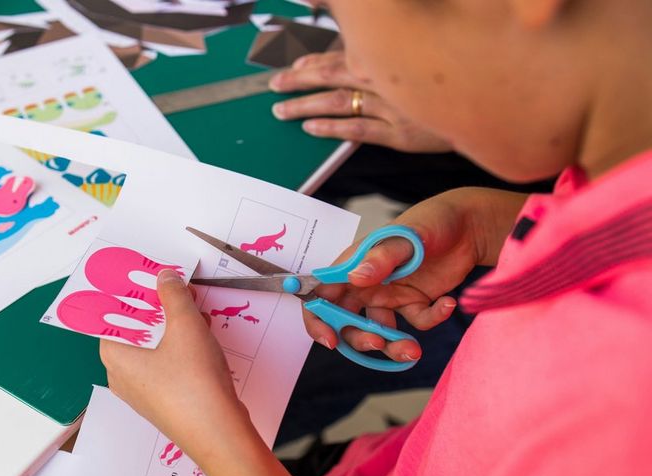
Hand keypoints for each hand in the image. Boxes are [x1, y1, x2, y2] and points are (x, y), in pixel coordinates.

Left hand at [100, 271, 247, 454]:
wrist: (219, 432)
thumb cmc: (194, 384)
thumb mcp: (185, 326)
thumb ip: (173, 296)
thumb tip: (164, 278)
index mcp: (116, 359)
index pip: (108, 319)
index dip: (125, 297)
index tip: (140, 280)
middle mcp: (124, 378)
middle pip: (132, 333)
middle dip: (154, 310)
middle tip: (171, 290)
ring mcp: (145, 393)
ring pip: (152, 350)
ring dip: (171, 328)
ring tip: (193, 310)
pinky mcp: (167, 402)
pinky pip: (167, 366)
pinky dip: (180, 348)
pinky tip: (202, 338)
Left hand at [270, 51, 451, 152]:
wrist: (489, 109)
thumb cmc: (453, 85)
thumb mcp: (420, 63)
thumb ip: (388, 58)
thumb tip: (354, 54)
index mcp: (391, 56)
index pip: (342, 54)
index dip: (313, 60)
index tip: (293, 66)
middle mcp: (388, 77)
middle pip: (333, 74)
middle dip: (299, 80)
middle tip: (274, 85)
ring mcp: (394, 106)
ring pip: (339, 102)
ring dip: (306, 105)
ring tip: (282, 110)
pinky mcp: (401, 133)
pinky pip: (359, 130)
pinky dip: (332, 128)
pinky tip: (310, 128)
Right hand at [303, 188, 528, 362]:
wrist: (469, 225)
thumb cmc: (431, 221)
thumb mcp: (406, 237)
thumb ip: (381, 257)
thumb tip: (355, 278)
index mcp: (353, 265)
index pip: (321, 295)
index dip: (318, 320)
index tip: (330, 339)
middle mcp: (367, 283)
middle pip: (346, 321)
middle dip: (358, 338)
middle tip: (379, 343)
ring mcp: (390, 295)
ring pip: (379, 331)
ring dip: (393, 345)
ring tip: (413, 350)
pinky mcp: (414, 303)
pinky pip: (415, 323)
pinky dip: (431, 320)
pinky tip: (447, 304)